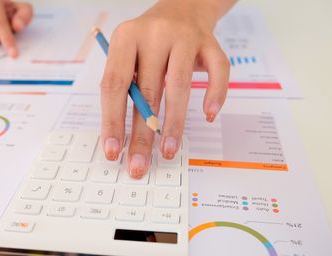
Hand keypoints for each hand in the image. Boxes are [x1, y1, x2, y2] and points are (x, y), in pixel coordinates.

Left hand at [100, 0, 233, 177]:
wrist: (182, 7)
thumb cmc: (149, 43)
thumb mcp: (128, 56)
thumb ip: (126, 89)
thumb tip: (123, 139)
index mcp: (126, 38)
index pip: (115, 85)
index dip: (112, 121)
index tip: (113, 151)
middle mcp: (154, 34)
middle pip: (147, 90)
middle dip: (142, 134)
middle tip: (139, 164)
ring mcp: (185, 37)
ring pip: (180, 85)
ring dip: (174, 123)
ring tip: (168, 151)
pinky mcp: (211, 43)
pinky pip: (218, 71)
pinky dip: (215, 94)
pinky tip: (208, 116)